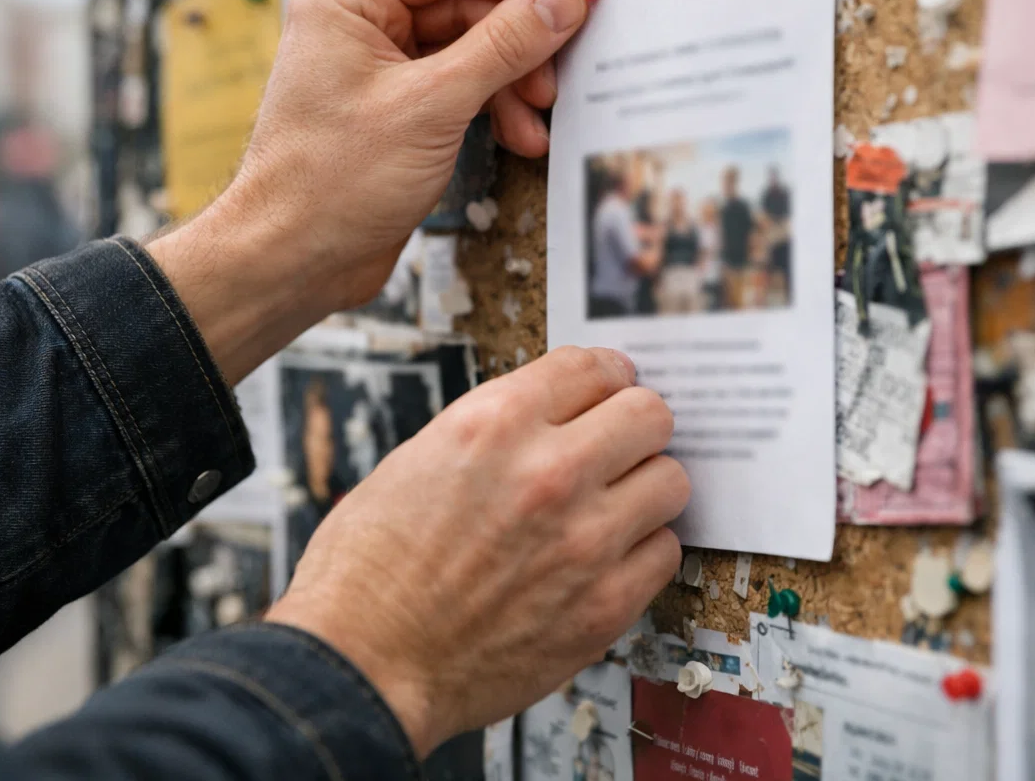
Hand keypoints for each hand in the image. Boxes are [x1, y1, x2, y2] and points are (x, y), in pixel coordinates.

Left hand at [148, 0, 586, 382]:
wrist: (291, 261)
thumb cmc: (330, 184)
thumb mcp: (432, 106)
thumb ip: (503, 46)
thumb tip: (559, 1)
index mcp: (347, 1)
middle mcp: (358, 26)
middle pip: (463, 4)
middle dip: (518, 39)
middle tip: (562, 62)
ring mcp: (377, 70)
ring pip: (467, 50)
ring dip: (512, 80)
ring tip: (539, 113)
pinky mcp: (395, 112)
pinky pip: (458, 89)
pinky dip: (493, 108)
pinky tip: (519, 138)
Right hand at [267, 346, 688, 756]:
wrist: (363, 666)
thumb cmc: (369, 572)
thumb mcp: (416, 460)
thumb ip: (496, 431)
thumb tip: (553, 418)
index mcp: (494, 425)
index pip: (594, 367)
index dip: (607, 375)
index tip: (611, 389)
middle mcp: (549, 472)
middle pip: (649, 415)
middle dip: (635, 427)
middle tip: (620, 446)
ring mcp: (585, 541)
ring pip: (671, 481)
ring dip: (644, 488)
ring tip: (615, 505)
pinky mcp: (605, 605)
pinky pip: (664, 552)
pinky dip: (642, 551)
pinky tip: (609, 557)